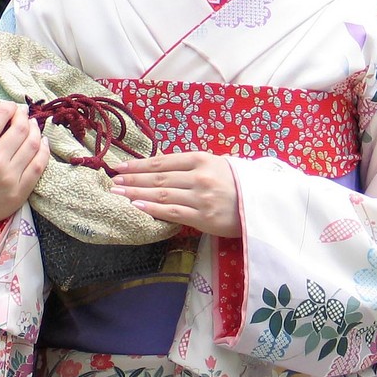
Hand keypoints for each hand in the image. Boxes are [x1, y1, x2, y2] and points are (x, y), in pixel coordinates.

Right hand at [0, 101, 49, 248]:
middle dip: (23, 115)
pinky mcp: (20, 191)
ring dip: (35, 130)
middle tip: (23, 113)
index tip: (10, 107)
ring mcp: (10, 176)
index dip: (9, 106)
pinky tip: (42, 142)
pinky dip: (44, 150)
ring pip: (33, 143)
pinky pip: (39, 165)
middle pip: (21, 127)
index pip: (1, 114)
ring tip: (32, 125)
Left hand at [110, 151, 240, 237]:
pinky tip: (136, 206)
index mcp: (201, 159)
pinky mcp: (204, 217)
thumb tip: (160, 167)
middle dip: (133, 179)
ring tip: (118, 193)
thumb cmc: (238, 183)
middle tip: (113, 180)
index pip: (163, 162)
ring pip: (161, 194)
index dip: (139, 164)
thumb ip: (192, 165)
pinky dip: (152, 209)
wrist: (263, 204)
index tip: (121, 166)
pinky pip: (172, 212)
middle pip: (158, 178)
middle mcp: (199, 176)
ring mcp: (201, 197)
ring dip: (136, 193)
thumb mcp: (217, 164)